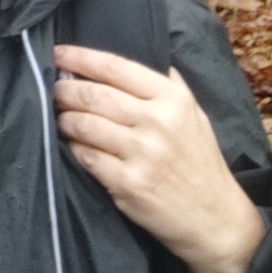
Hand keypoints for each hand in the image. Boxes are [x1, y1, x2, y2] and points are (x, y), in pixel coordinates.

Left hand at [53, 44, 266, 272]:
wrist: (218, 221)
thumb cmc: (201, 164)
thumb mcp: (195, 117)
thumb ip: (170, 85)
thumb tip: (144, 51)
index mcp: (174, 100)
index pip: (116, 67)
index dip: (80, 57)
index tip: (58, 53)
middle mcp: (158, 122)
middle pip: (92, 94)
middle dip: (64, 90)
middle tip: (53, 91)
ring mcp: (143, 153)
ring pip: (83, 123)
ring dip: (64, 120)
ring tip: (62, 119)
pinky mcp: (128, 182)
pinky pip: (85, 155)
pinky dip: (74, 148)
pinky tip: (75, 146)